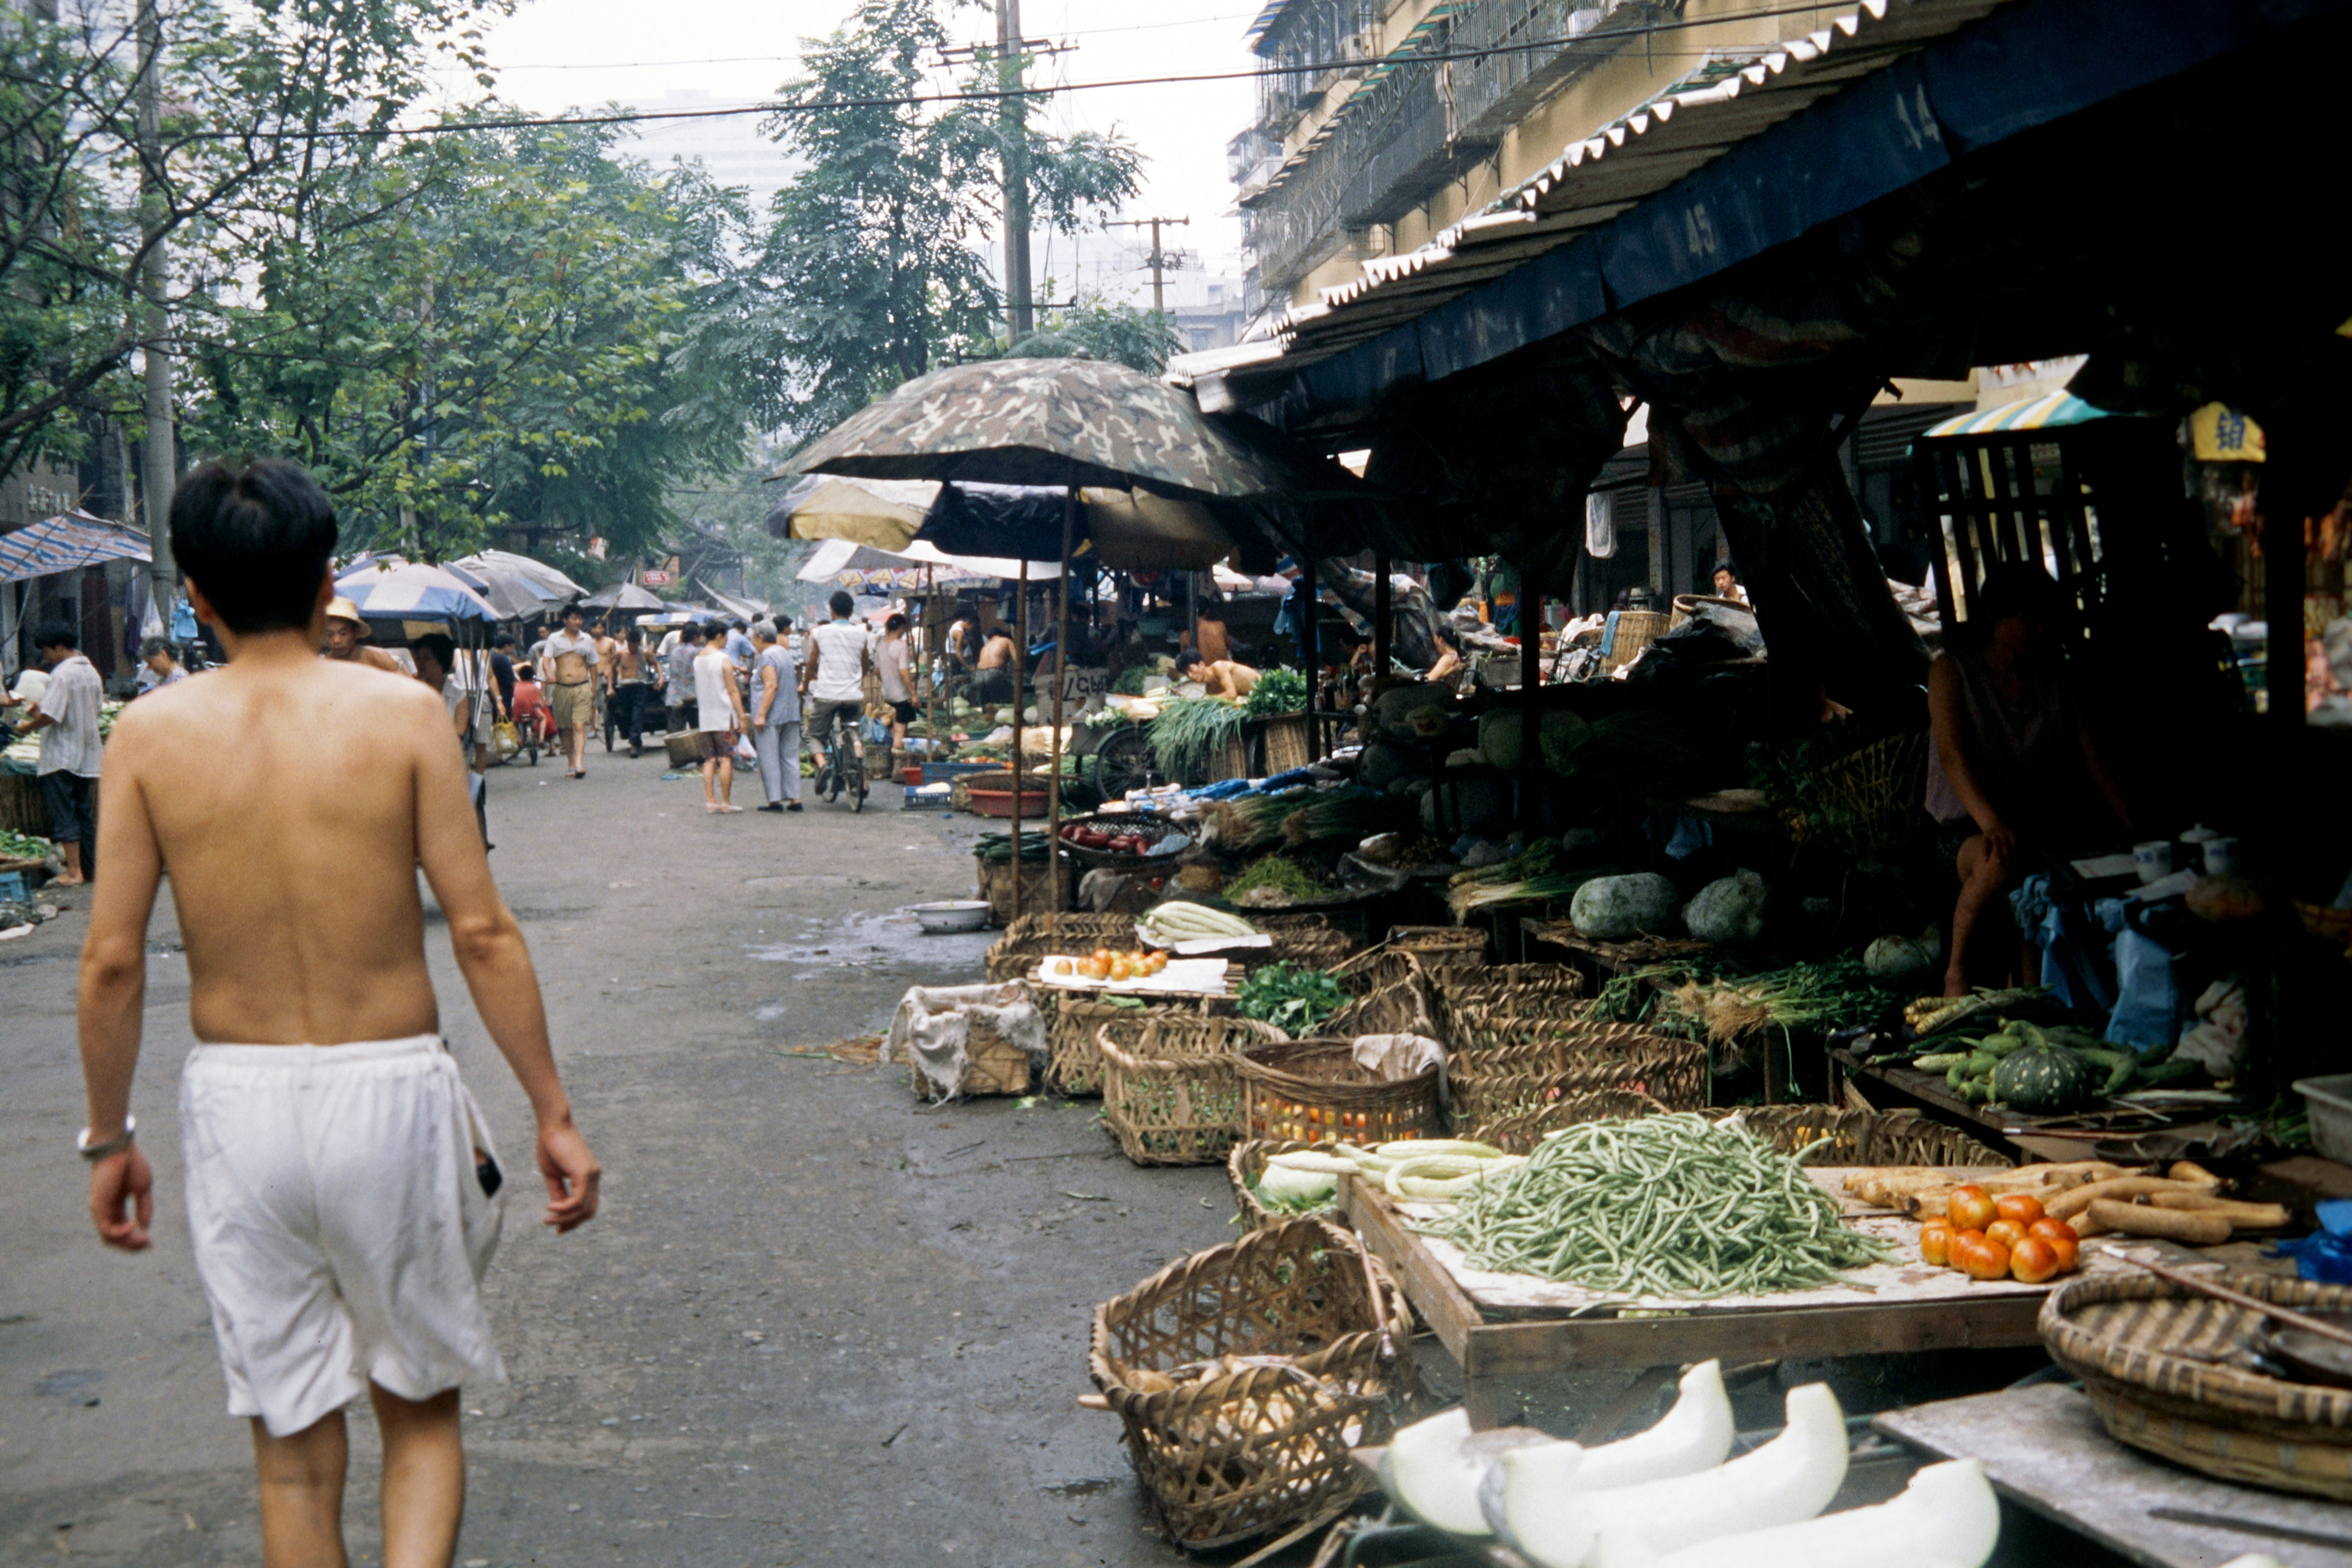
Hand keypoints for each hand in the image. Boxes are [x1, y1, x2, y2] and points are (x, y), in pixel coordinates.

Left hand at [90, 1146, 153, 1250]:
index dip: (136, 1239)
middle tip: (148, 1244)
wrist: (119, 1146)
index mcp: (115, 1205)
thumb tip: (145, 1228)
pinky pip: (106, 1229)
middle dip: (132, 1245)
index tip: (151, 1243)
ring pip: (109, 1238)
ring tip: (143, 1238)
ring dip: (127, 1242)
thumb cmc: (131, 1163)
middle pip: (115, 1238)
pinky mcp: (98, 1206)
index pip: (122, 1230)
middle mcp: (105, 1210)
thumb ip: (144, 1208)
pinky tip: (133, 1227)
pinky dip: (120, 1233)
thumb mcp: (143, 1189)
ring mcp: (100, 1209)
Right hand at [535, 1118, 600, 1232]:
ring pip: (583, 1209)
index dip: (575, 1221)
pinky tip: (550, 1208)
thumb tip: (558, 1212)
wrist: (552, 1125)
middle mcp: (595, 1177)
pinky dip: (564, 1209)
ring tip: (547, 1219)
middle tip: (553, 1227)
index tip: (558, 1228)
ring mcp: (593, 1175)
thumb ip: (558, 1192)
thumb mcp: (553, 1175)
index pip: (588, 1206)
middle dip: (571, 1223)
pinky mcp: (585, 1173)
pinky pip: (578, 1200)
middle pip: (588, 1212)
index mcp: (589, 1177)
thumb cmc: (551, 1146)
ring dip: (565, 1218)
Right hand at [1979, 817, 2018, 873]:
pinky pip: (1985, 845)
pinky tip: (1985, 859)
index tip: (2015, 860)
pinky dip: (1985, 852)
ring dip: (1998, 854)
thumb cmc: (2004, 833)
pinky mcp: (1985, 836)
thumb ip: (2014, 845)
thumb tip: (2021, 857)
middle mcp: (2002, 834)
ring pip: (1996, 845)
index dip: (2014, 851)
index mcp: (2010, 834)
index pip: (2013, 843)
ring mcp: (1993, 834)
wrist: (1992, 821)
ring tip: (1999, 863)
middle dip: (2007, 855)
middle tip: (2008, 864)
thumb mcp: (2011, 835)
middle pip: (2005, 845)